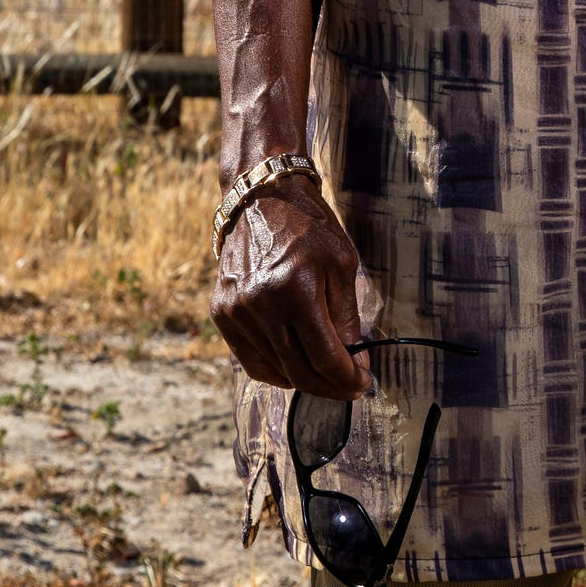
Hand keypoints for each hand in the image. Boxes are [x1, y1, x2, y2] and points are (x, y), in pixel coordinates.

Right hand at [212, 178, 371, 398]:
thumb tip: (354, 362)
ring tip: (326, 375)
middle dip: (330, 387)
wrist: (260, 199)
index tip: (363, 382)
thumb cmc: (308, 227)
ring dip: (305, 380)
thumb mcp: (341, 264)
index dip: (348, 379)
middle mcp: (260, 305)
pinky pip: (251, 360)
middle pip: (299, 372)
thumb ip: (346, 317)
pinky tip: (296, 366)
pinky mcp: (222, 314)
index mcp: (296, 290)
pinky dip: (276, 370)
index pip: (325, 358)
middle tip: (348, 387)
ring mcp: (236, 312)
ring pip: (275, 371)